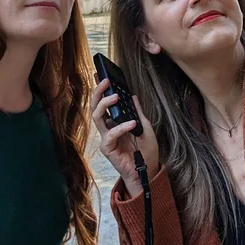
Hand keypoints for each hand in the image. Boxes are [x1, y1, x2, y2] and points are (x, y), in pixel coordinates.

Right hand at [91, 79, 159, 197]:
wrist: (148, 170)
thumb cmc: (145, 150)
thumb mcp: (145, 126)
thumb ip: (137, 112)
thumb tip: (133, 96)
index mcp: (114, 122)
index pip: (104, 103)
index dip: (101, 90)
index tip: (101, 75)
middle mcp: (107, 128)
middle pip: (96, 106)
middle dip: (98, 92)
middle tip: (106, 81)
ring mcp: (106, 138)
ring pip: (97, 117)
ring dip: (105, 104)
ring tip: (116, 96)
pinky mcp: (108, 148)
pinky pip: (110, 135)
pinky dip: (121, 127)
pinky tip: (132, 123)